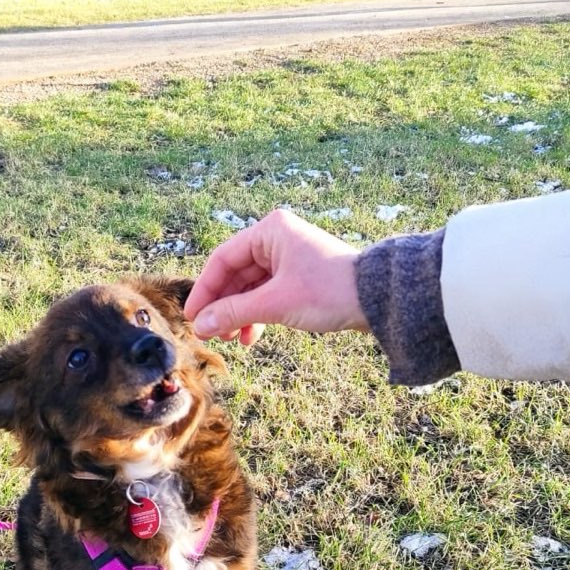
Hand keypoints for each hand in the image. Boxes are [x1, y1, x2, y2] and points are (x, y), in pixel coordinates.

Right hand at [185, 209, 366, 344]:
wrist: (377, 299)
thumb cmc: (329, 291)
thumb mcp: (275, 304)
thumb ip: (233, 312)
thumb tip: (200, 325)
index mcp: (269, 231)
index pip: (223, 259)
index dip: (204, 290)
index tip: (192, 317)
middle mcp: (276, 239)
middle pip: (235, 274)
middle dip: (222, 306)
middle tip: (210, 333)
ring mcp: (288, 257)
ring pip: (250, 287)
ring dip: (238, 313)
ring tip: (230, 338)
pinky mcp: (299, 276)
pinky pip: (267, 293)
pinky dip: (257, 314)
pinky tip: (250, 336)